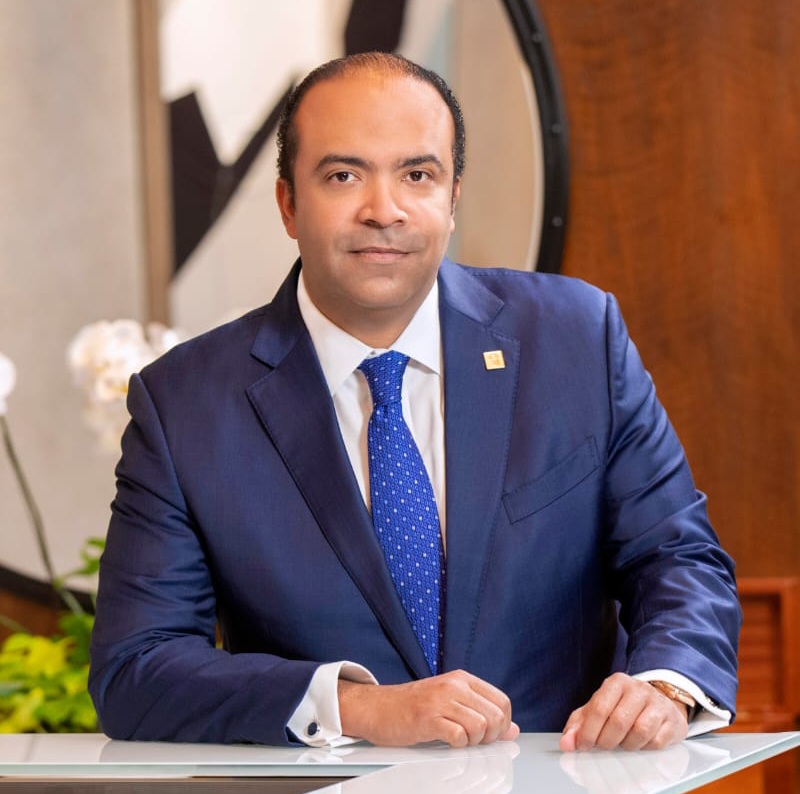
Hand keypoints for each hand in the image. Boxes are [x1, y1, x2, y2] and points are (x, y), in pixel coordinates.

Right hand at [338, 669, 519, 746]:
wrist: (377, 707)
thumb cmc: (413, 706)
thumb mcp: (451, 702)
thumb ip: (481, 712)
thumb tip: (513, 729)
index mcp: (462, 679)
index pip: (502, 701)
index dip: (503, 724)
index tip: (490, 734)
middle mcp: (454, 686)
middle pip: (495, 715)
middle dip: (490, 736)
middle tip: (474, 740)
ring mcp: (440, 700)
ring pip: (480, 726)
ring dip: (473, 741)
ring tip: (459, 740)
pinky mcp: (427, 717)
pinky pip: (458, 735)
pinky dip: (457, 745)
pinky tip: (446, 741)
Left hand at [559, 673, 688, 751]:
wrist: (658, 703)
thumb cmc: (623, 707)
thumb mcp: (598, 709)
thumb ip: (579, 724)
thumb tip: (566, 743)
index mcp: (617, 683)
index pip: (599, 708)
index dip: (589, 732)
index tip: (584, 746)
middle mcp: (638, 689)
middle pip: (619, 721)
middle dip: (606, 741)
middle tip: (603, 746)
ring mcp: (658, 703)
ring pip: (640, 732)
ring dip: (627, 745)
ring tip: (622, 743)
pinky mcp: (672, 720)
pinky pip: (656, 742)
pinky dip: (644, 748)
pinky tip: (639, 743)